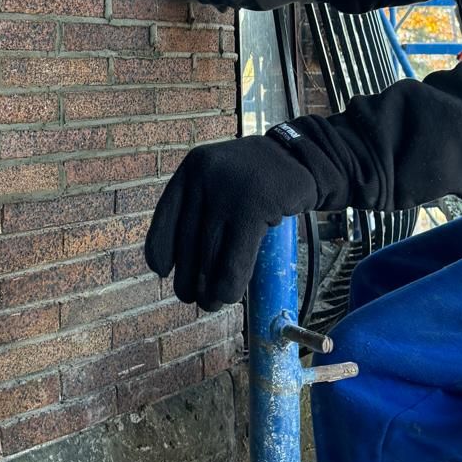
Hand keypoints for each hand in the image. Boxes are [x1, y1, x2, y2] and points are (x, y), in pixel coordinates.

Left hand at [144, 135, 317, 309]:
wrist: (301, 158)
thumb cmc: (256, 178)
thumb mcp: (219, 179)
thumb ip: (197, 207)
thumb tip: (167, 262)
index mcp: (191, 169)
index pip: (165, 217)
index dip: (160, 249)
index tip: (162, 272)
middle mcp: (204, 176)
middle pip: (188, 241)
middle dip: (188, 277)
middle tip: (192, 299)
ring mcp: (229, 191)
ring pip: (210, 254)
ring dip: (209, 288)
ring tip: (212, 304)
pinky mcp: (255, 207)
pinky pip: (236, 258)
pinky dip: (231, 283)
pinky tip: (230, 296)